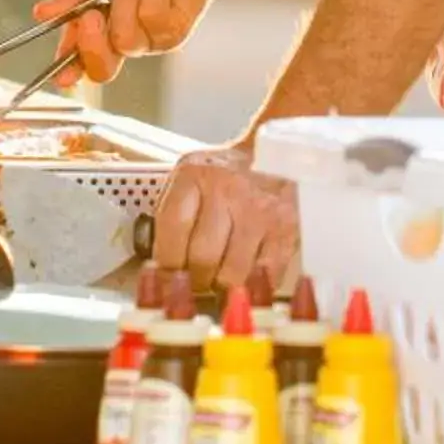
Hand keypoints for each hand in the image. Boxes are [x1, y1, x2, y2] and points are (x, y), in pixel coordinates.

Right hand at [36, 0, 237, 88]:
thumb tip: (43, 12)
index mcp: (93, 19)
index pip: (76, 53)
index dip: (67, 68)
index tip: (61, 78)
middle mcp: (119, 35)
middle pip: (101, 69)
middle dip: (92, 45)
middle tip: (91, 16)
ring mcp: (147, 38)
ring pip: (125, 39)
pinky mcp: (172, 34)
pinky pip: (153, 20)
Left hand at [150, 144, 298, 294]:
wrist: (275, 155)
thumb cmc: (225, 175)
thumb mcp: (190, 178)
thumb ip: (171, 217)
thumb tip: (158, 269)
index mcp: (194, 176)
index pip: (172, 229)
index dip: (166, 263)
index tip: (166, 277)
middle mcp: (227, 190)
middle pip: (202, 258)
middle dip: (195, 281)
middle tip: (196, 282)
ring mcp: (258, 212)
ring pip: (232, 275)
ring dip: (222, 287)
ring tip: (219, 282)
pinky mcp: (285, 230)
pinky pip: (263, 276)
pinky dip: (252, 286)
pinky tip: (246, 279)